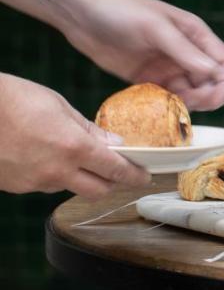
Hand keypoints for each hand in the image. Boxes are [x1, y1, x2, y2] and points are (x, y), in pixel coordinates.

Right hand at [0, 73, 149, 197]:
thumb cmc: (13, 100)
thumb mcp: (58, 106)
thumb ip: (88, 130)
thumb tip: (113, 144)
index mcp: (73, 148)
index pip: (115, 171)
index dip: (134, 175)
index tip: (145, 176)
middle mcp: (56, 171)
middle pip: (97, 190)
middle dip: (112, 182)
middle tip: (118, 170)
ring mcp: (34, 182)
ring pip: (69, 187)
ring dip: (79, 177)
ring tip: (71, 154)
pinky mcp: (15, 186)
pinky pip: (43, 185)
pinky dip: (52, 174)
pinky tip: (42, 155)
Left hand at [62, 0, 223, 110]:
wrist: (80, 12)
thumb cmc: (119, 9)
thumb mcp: (156, 28)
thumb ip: (185, 51)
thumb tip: (214, 73)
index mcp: (196, 35)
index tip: (214, 100)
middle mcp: (186, 52)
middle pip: (211, 83)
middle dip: (206, 98)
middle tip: (186, 105)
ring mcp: (166, 66)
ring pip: (190, 93)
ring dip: (186, 105)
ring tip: (170, 109)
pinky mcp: (147, 78)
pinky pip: (166, 97)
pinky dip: (166, 106)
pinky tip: (155, 109)